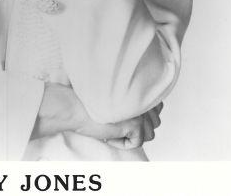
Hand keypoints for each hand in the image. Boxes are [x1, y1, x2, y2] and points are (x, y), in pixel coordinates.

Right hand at [32, 83, 162, 149]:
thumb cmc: (87, 102)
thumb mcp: (112, 97)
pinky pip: (136, 143)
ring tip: (112, 125)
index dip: (141, 116)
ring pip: (149, 134)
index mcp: (138, 87)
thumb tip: (149, 113)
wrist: (73, 106)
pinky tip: (108, 133)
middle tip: (116, 121)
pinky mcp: (135, 123)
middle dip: (138, 127)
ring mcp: (140, 110)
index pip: (157, 107)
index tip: (122, 115)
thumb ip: (131, 99)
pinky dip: (121, 142)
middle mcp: (142, 97)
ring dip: (130, 134)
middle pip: (155, 123)